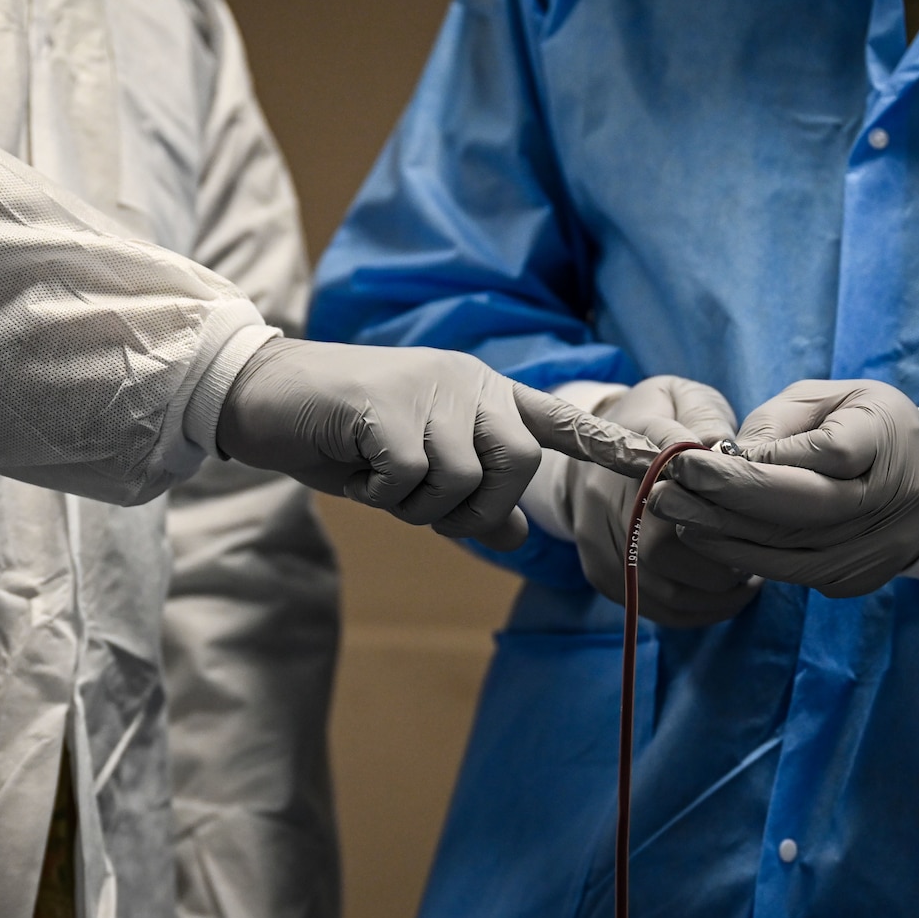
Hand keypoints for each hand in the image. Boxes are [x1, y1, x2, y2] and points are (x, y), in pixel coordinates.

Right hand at [219, 339, 662, 550]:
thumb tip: (520, 535)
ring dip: (419, 504)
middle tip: (423, 508)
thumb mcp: (410, 472)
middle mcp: (465, 382)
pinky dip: (382, 494)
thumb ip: (466, 497)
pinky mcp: (391, 408)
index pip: (552, 419)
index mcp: (477, 391)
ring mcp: (430, 390)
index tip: (656, 462)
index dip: (603, 444)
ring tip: (378, 479)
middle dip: (477, 506)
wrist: (262, 397)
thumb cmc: (339, 436)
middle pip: (516, 464)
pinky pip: (413, 480)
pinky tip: (355, 469)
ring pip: (463, 480)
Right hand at [570, 377, 761, 625]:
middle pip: (661, 546)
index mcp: (625, 447)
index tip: (756, 508)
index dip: (717, 499)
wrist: (592, 453)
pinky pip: (653, 608)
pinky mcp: (601, 574)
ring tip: (748, 577)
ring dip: (716, 592)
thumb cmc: (656, 423)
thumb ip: (703, 417)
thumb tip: (719, 446)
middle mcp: (603, 498)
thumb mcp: (680, 400)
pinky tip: (727, 595)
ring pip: (661, 586)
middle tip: (758, 553)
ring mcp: (597, 542)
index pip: (669, 477)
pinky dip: (699, 611)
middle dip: (721, 558)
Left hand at [650, 379, 918, 597]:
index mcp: (890, 438)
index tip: (700, 455)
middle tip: (668, 481)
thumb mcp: (831, 399)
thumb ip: (781, 423)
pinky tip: (699, 533)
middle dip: (727, 495)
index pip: (832, 452)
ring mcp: (875, 548)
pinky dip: (738, 553)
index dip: (764, 459)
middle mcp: (891, 500)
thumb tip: (729, 459)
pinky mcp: (854, 579)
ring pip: (789, 547)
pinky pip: (787, 571)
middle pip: (805, 506)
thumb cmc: (865, 428)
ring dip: (719, 530)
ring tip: (668, 506)